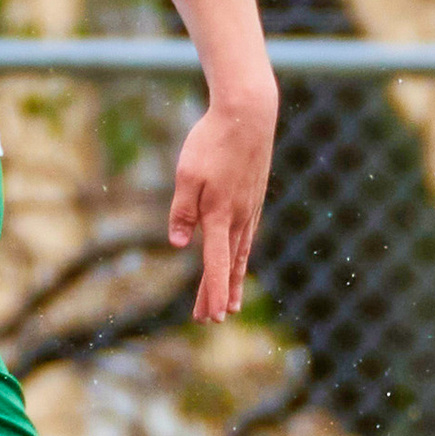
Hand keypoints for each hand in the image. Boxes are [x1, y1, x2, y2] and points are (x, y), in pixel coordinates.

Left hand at [167, 80, 274, 322]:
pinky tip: (238, 263)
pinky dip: (241, 257)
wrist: (249, 114)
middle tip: (210, 321)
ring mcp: (250, 209)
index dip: (214, 291)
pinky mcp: (254, 199)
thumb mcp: (187, 174)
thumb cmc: (212, 141)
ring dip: (233, 281)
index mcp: (219, 214)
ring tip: (232, 306)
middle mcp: (239, 217)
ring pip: (241, 254)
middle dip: (218, 294)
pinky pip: (247, 237)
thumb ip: (182, 211)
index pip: (215, 262)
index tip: (215, 317)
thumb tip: (180, 244)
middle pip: (228, 265)